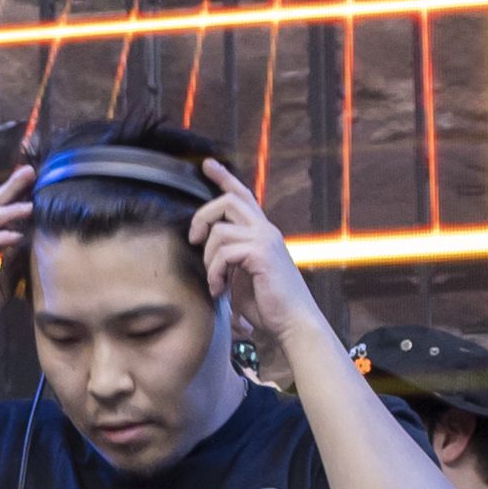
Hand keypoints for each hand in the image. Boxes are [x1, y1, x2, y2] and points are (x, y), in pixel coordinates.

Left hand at [185, 163, 329, 367]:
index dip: (224, 177)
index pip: (242, 196)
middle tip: (194, 239)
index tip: (207, 165)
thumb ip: (229, 259)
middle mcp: (266, 230)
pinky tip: (219, 289)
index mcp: (262, 233)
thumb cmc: (269, 306)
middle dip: (203, 217)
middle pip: (228, 200)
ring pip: (220, 230)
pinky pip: (224, 252)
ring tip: (215, 283)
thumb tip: (207, 252)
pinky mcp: (261, 253)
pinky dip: (215, 273)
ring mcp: (265, 239)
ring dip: (209, 259)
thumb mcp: (243, 276)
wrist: (293, 323)